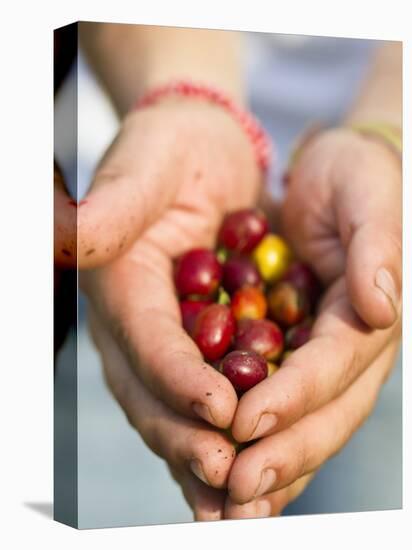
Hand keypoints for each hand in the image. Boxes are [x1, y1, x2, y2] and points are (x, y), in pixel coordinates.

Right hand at [80, 99, 261, 517]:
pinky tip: (252, 472)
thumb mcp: (145, 166)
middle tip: (230, 477)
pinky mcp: (194, 342)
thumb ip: (111, 205)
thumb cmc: (170, 150)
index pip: (144, 341)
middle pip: (153, 393)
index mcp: (119, 284)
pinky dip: (224, 438)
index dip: (176, 379)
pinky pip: (206, 398)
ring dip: (204, 457)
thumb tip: (67, 235)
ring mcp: (161, 338)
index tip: (219, 412)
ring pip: (176, 410)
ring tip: (238, 501)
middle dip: (189, 437)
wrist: (197, 150)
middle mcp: (134, 322)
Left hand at [224, 127, 401, 517]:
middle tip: (234, 491)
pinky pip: (276, 407)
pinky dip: (254, 444)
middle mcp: (351, 349)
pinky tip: (220, 476)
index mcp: (370, 315)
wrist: (335, 175)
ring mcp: (323, 358)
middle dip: (280, 453)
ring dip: (268, 469)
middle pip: (322, 413)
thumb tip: (383, 307)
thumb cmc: (355, 177)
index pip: (333, 366)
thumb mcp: (370, 193)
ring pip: (301, 425)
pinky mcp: (294, 355)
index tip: (247, 424)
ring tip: (226, 507)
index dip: (294, 397)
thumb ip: (379, 246)